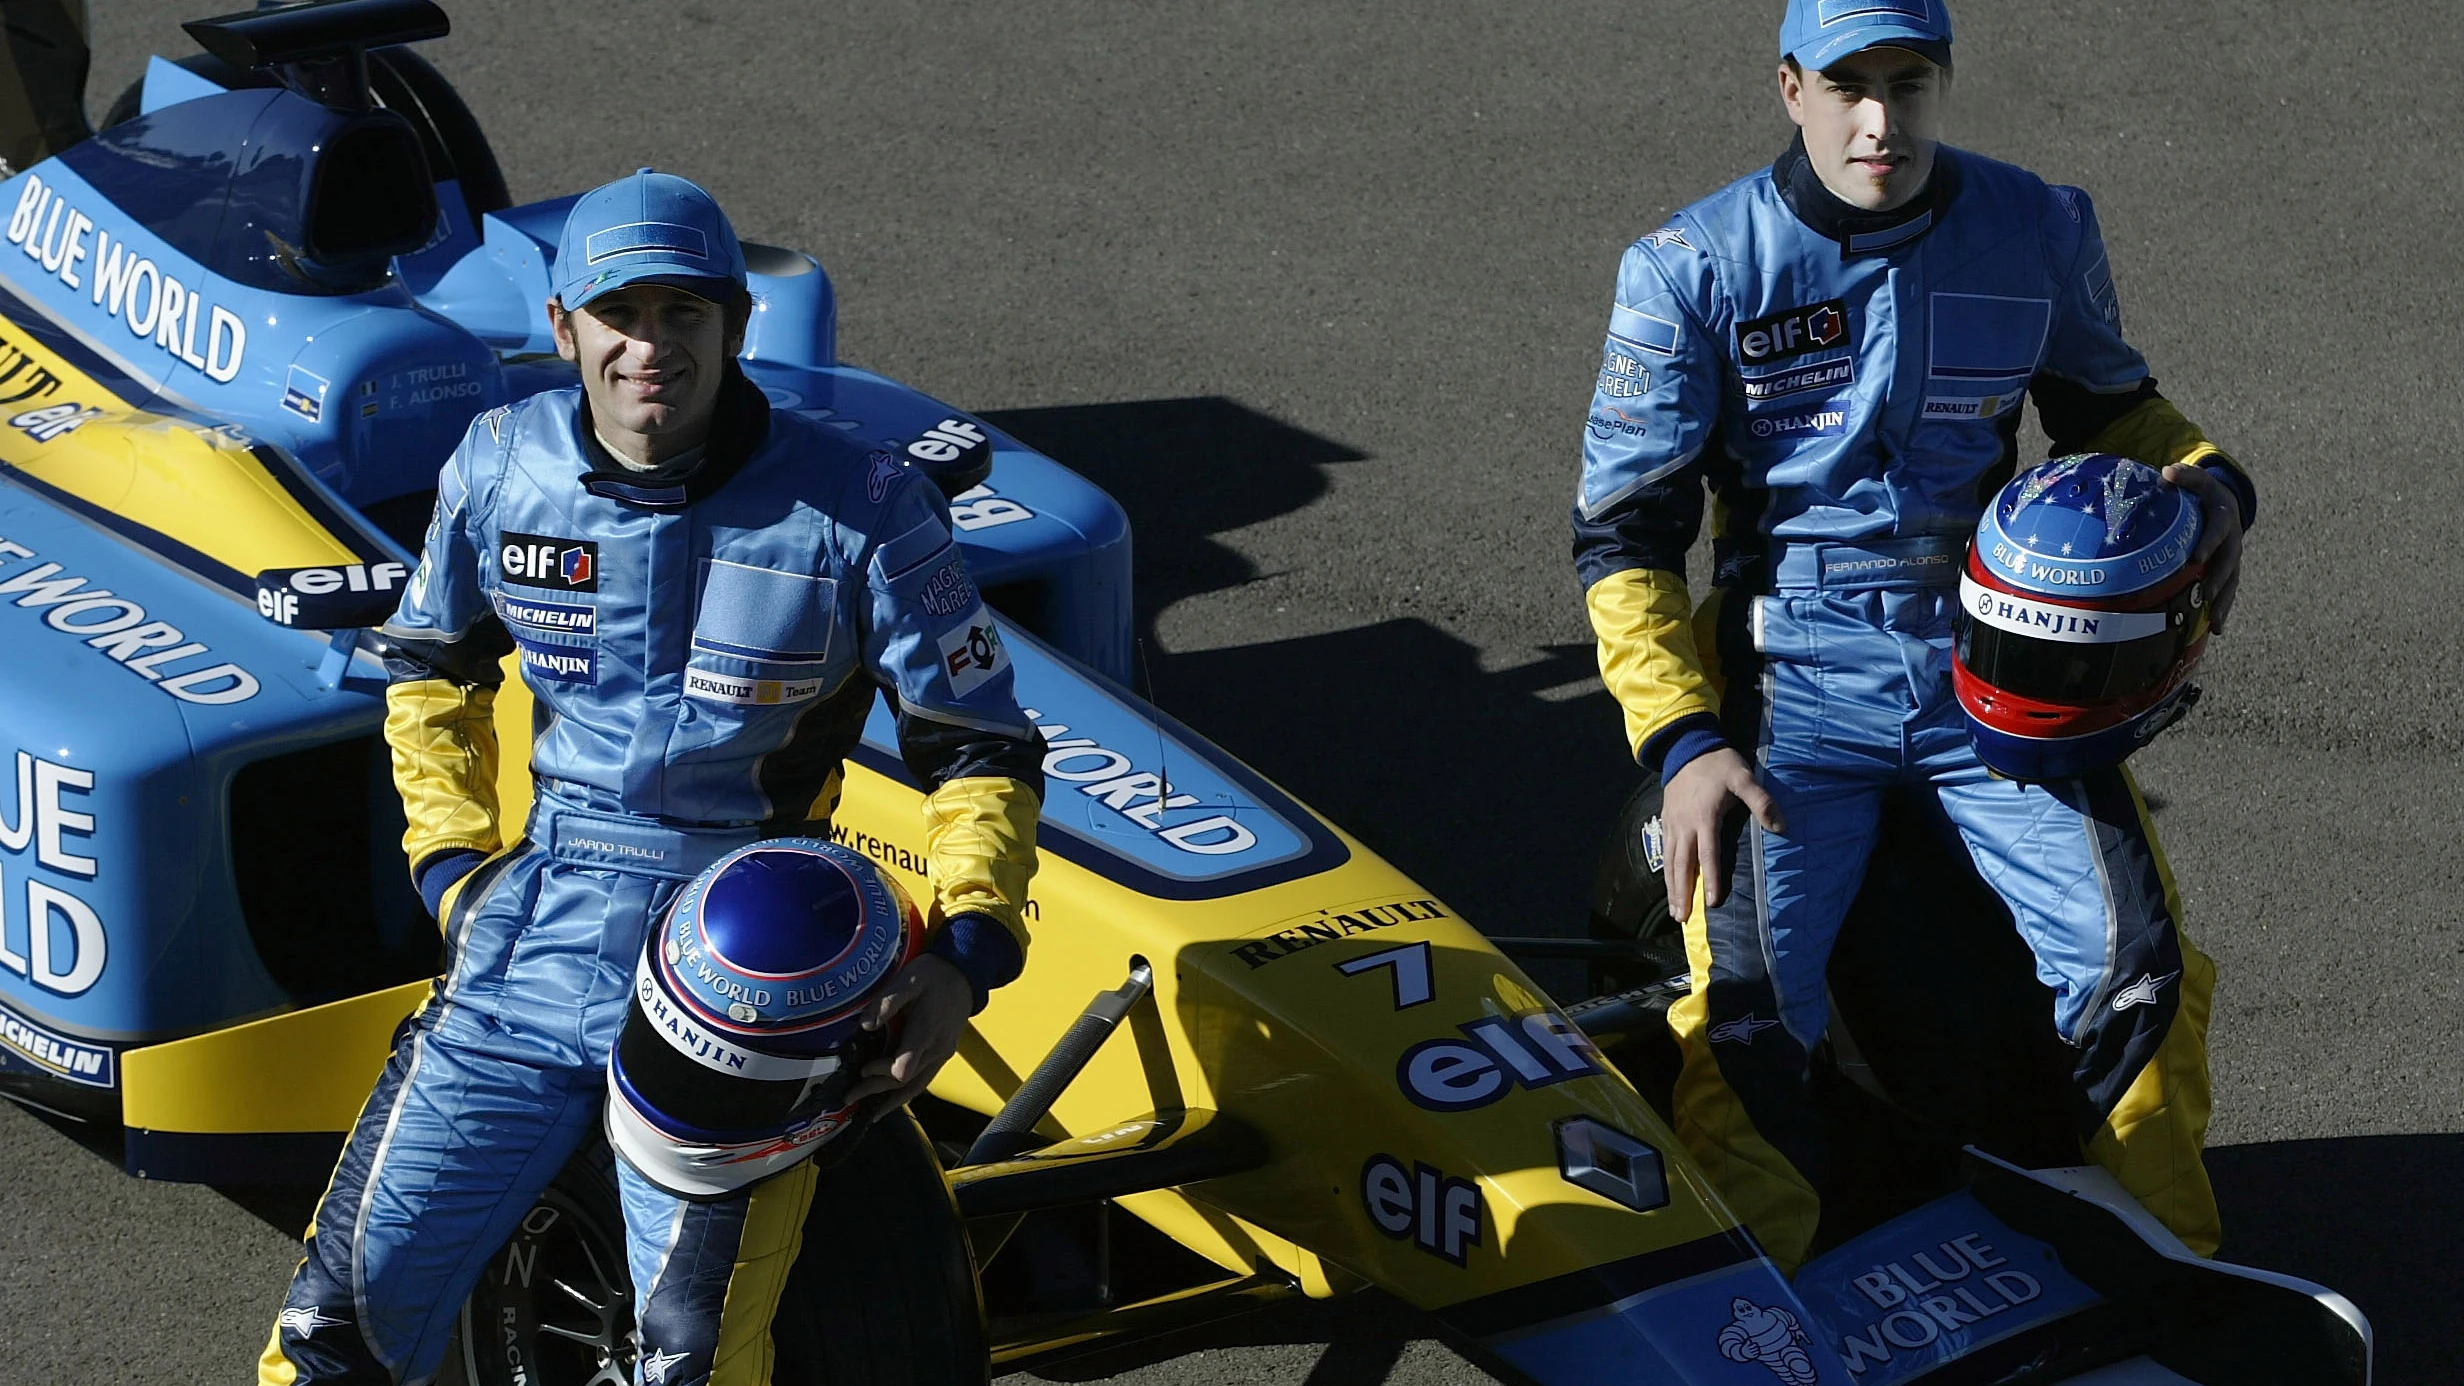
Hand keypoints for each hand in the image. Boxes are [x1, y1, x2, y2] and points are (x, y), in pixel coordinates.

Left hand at [844, 954, 973, 1114]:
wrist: (965, 975)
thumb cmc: (934, 975)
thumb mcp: (909, 979)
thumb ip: (887, 1001)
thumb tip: (865, 1024)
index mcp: (926, 1029)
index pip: (906, 1063)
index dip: (883, 1071)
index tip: (864, 1069)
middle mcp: (936, 1048)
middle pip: (906, 1079)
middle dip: (876, 1090)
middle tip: (850, 1097)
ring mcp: (941, 1054)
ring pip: (915, 1086)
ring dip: (890, 1100)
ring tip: (868, 1112)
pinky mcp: (942, 1055)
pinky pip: (923, 1081)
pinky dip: (904, 1095)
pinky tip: (890, 1101)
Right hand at [1661, 748, 1784, 918]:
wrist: (1687, 746)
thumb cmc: (1718, 764)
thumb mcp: (1743, 777)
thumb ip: (1761, 802)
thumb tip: (1781, 827)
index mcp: (1704, 817)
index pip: (1708, 854)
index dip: (1711, 878)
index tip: (1712, 901)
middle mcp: (1685, 825)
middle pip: (1682, 864)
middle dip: (1682, 892)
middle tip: (1682, 917)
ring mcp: (1673, 823)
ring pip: (1670, 861)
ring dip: (1671, 887)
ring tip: (1674, 910)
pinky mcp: (1666, 820)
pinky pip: (1665, 851)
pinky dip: (1666, 871)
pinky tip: (1669, 884)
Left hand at [2162, 463, 2243, 634]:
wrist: (2226, 502)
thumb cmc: (2203, 492)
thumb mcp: (2195, 479)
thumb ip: (2183, 477)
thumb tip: (2166, 473)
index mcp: (2223, 518)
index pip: (2217, 531)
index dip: (2208, 543)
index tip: (2196, 558)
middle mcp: (2232, 541)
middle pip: (2228, 563)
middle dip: (2217, 580)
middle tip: (2205, 596)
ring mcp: (2232, 559)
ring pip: (2231, 584)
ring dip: (2223, 604)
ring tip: (2216, 625)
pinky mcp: (2228, 572)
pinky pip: (2226, 592)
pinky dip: (2221, 610)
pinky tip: (2214, 631)